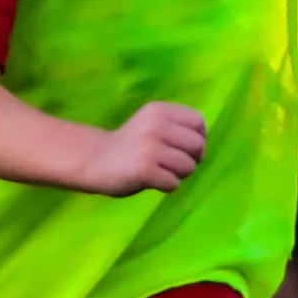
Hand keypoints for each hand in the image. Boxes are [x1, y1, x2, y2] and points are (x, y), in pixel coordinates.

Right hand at [84, 101, 205, 196]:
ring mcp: (150, 147)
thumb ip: (177, 129)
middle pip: (198, 146)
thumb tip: (202, 147)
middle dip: (191, 159)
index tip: (183, 147)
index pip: (198, 122)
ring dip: (178, 175)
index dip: (198, 138)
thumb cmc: (131, 145)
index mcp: (159, 110)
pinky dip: (166, 186)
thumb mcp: (153, 125)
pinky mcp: (145, 170)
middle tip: (172, 163)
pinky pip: (174, 183)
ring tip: (160, 170)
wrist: (94, 160)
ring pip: (188, 167)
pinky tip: (151, 180)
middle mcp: (156, 125)